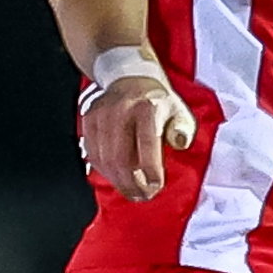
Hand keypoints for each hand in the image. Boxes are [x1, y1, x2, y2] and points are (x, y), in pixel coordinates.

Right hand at [79, 71, 195, 199]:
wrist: (129, 77)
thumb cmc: (156, 101)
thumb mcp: (178, 110)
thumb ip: (183, 128)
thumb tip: (179, 142)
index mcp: (147, 107)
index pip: (147, 144)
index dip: (151, 170)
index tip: (156, 186)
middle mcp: (121, 110)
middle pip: (121, 158)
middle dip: (132, 184)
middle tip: (142, 196)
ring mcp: (101, 115)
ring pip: (104, 159)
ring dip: (118, 181)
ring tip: (131, 191)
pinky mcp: (89, 120)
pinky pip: (92, 153)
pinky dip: (104, 171)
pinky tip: (116, 177)